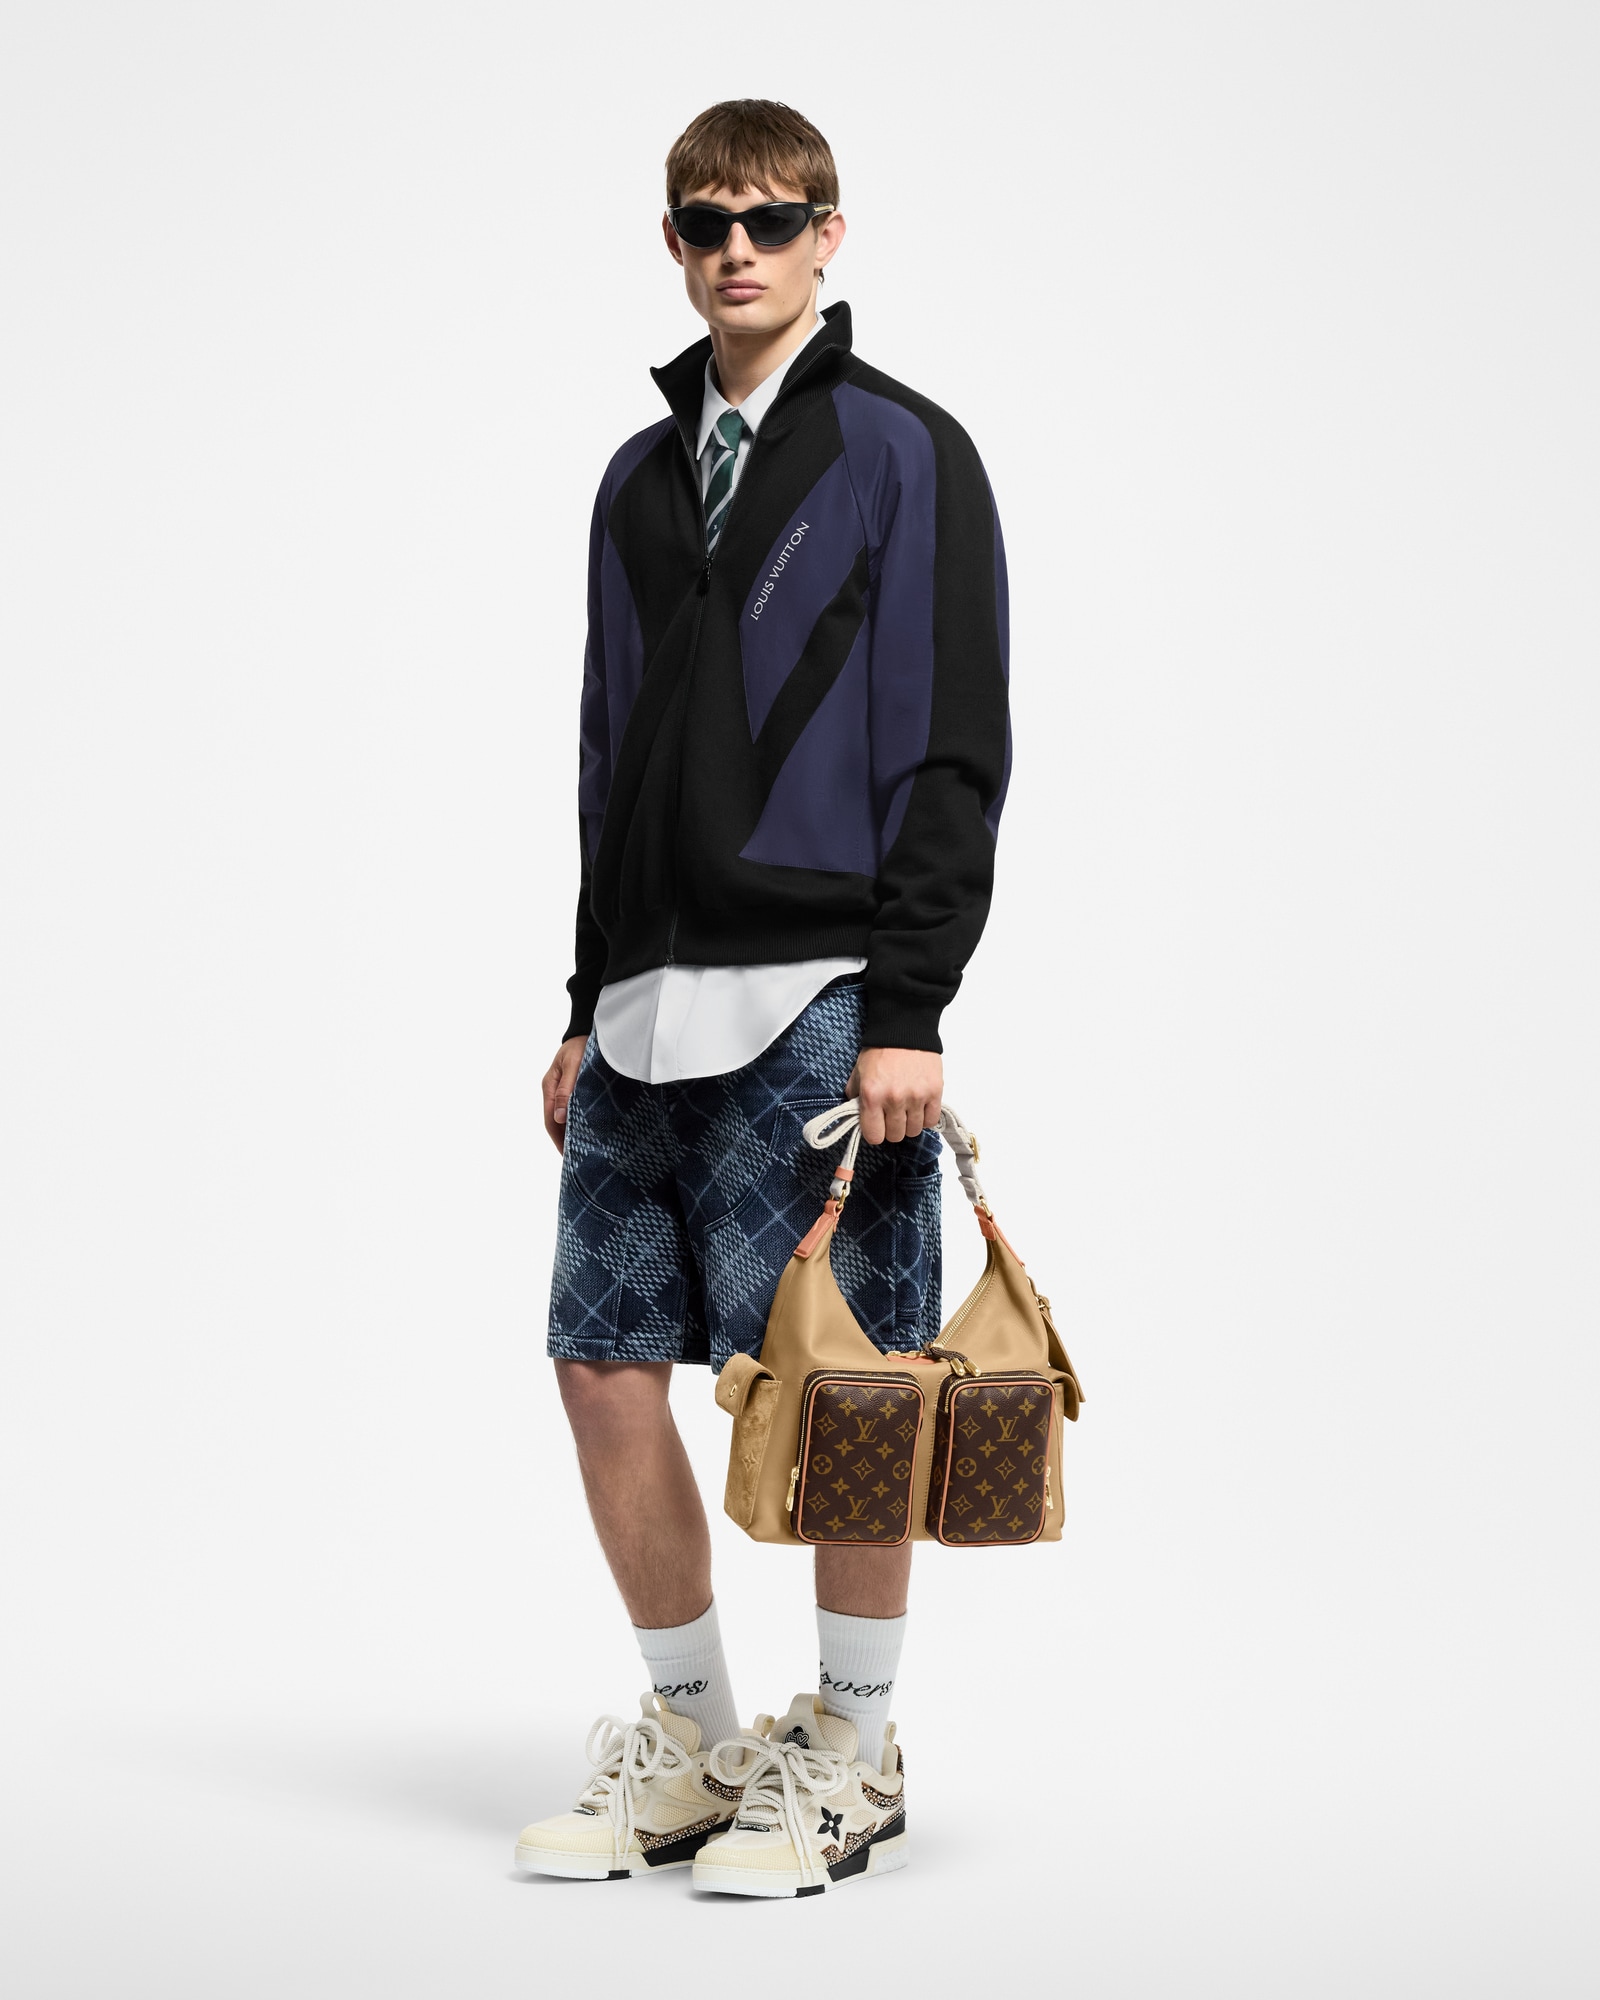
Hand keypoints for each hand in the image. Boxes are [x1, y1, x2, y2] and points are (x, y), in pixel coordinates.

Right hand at [542, 1035, 588, 1151]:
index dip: (558, 1138)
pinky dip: (577, 1120)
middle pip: (555, 1121)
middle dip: (563, 1139)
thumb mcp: (574, 1065)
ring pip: (563, 1116)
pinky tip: (587, 1129)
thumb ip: (567, 1089)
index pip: (551, 1119)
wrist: (587, 1029)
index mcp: (550, 1086)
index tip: (567, 1154)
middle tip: (576, 1158)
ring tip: (582, 1148)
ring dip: (570, 1131)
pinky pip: (572, 1108)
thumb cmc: (581, 1045)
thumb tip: (561, 1117)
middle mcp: (553, 1090)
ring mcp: (561, 1089)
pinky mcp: (572, 1087)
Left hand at [848, 1047, 942, 1145]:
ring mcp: (916, 1097)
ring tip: (907, 1108)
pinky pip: (931, 1120)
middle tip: (892, 1115)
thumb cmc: (880, 1051)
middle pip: (896, 1136)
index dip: (875, 1133)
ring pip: (914, 1130)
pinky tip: (920, 1106)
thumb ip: (855, 1097)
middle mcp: (894, 1099)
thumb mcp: (858, 1073)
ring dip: (910, 1123)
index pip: (875, 1136)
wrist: (904, 1028)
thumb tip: (857, 1117)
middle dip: (892, 1128)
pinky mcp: (934, 1092)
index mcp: (872, 1095)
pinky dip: (925, 1117)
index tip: (877, 1125)